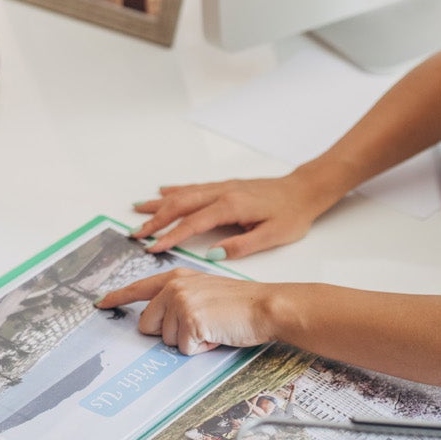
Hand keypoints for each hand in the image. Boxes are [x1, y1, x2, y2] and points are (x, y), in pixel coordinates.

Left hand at [95, 269, 277, 354]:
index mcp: (176, 277)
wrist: (265, 306)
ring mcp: (180, 303)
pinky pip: (183, 349)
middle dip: (169, 333)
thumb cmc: (240, 303)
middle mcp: (173, 287)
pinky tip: (216, 334)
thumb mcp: (203, 291)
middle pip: (148, 324)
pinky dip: (200, 348)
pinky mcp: (190, 321)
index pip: (139, 288)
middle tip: (199, 325)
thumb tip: (157, 321)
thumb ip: (178, 299)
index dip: (118, 298)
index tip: (101, 304)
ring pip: (166, 340)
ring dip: (189, 341)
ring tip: (213, 327)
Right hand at [130, 175, 334, 257]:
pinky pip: (194, 187)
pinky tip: (162, 192)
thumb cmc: (292, 215)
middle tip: (135, 233)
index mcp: (231, 207)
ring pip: (183, 194)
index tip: (152, 248)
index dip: (171, 236)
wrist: (305, 190)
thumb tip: (211, 255)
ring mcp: (222, 187)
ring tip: (137, 211)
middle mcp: (222, 193)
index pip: (193, 223)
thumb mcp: (272, 236)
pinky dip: (175, 190)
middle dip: (155, 220)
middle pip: (180, 205)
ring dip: (159, 204)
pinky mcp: (225, 186)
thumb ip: (240, 245)